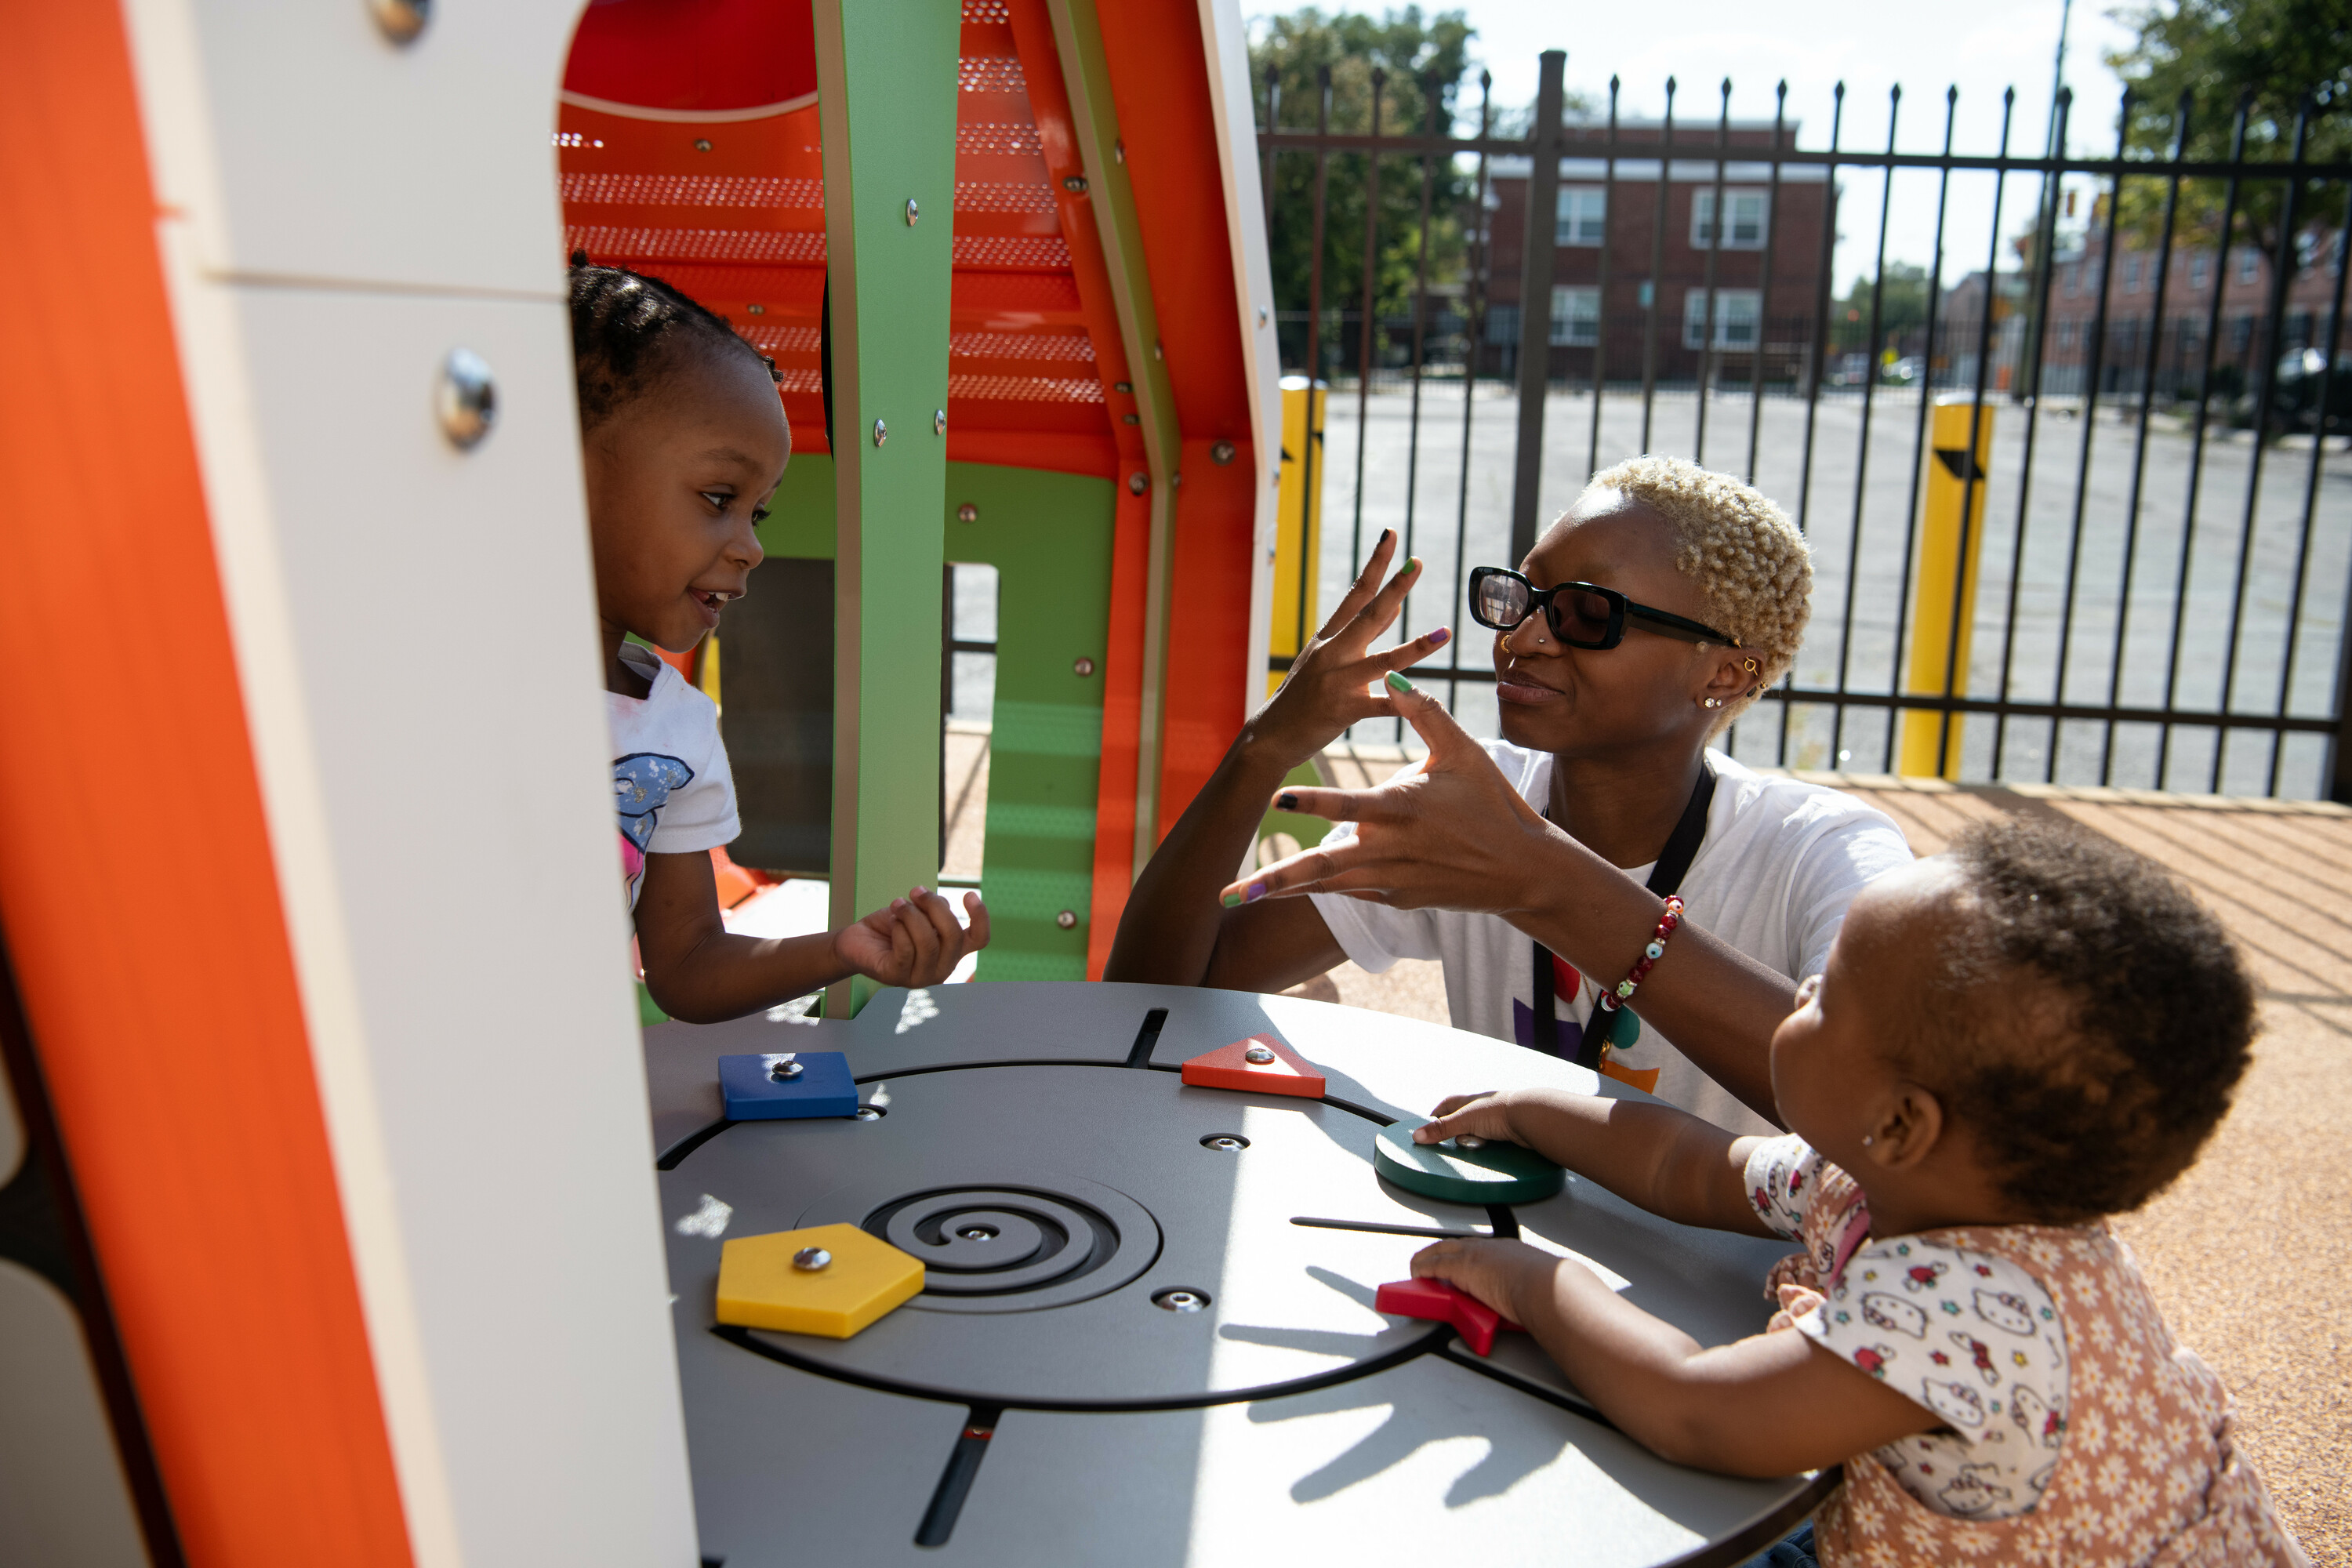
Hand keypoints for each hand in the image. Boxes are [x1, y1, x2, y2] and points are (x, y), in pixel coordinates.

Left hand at [833, 886, 989, 987]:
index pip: (980, 939)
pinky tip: (892, 921)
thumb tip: (942, 905)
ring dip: (912, 915)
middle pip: (954, 935)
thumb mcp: (919, 912)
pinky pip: (906, 950)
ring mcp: (921, 977)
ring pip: (929, 942)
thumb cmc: (892, 925)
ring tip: (897, 904)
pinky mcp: (897, 977)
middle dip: (934, 906)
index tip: (968, 893)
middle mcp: (942, 968)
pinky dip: (899, 929)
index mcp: (952, 951)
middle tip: (915, 891)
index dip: (981, 917)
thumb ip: (936, 910)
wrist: (858, 940)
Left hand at [1221, 674, 1557, 912]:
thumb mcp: (1463, 752)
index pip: (1346, 805)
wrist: (1524, 868)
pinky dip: (1319, 888)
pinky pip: (1350, 891)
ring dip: (1282, 891)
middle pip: (1320, 868)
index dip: (1311, 804)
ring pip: (1327, 887)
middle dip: (1273, 880)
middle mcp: (1390, 850)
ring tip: (1240, 896)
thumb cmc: (1493, 803)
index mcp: (1401, 809)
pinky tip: (1286, 889)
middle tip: (1228, 892)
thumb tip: (1394, 675)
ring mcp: (1391, 880)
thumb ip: (1423, 713)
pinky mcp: (1397, 898)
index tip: (1276, 798)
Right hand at [1242, 528, 1450, 767]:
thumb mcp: (1326, 658)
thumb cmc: (1303, 696)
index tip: (1392, 535)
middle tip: (1417, 562)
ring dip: (1417, 646)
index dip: (1376, 564)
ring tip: (1445, 633)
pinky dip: (1401, 701)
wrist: (1271, 735)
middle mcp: (1332, 653)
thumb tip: (1396, 602)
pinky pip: (1381, 706)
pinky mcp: (1343, 710)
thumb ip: (1363, 632)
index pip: (1357, 593)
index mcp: (1329, 637)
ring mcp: (1337, 681)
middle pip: (1368, 615)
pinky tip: (1422, 698)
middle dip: (1395, 588)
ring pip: (1384, 661)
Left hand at [1409, 1236, 1559, 1322]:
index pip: (1477, 1248)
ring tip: (1418, 1270)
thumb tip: (1527, 1298)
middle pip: (1454, 1245)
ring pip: (1439, 1251)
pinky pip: (1433, 1266)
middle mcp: (1488, 1248)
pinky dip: (1422, 1269)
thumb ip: (1525, 1286)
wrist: (1547, 1288)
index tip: (1457, 1260)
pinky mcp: (1461, 1268)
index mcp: (1508, 1250)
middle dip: (1439, 1252)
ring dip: (1427, 1260)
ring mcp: (1473, 1256)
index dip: (1463, 1253)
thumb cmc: (1549, 1288)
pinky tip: (1416, 1274)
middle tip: (1429, 1262)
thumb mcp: (1536, 1283)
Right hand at [1413, 1089, 1517, 1145]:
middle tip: (1448, 1144)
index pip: (1447, 1105)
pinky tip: (1486, 1153)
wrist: (1531, 1118)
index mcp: (1469, 1100)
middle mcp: (1482, 1108)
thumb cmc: (1500, 1112)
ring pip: (1477, 1132)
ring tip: (1469, 1150)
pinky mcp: (1508, 1133)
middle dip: (1454, 1132)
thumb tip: (1417, 1136)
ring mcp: (1496, 1121)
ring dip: (1472, 1141)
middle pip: (1462, 1120)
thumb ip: (1441, 1129)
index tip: (1428, 1126)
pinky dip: (1486, 1147)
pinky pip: (1492, 1142)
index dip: (1436, 1115)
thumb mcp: (1464, 1121)